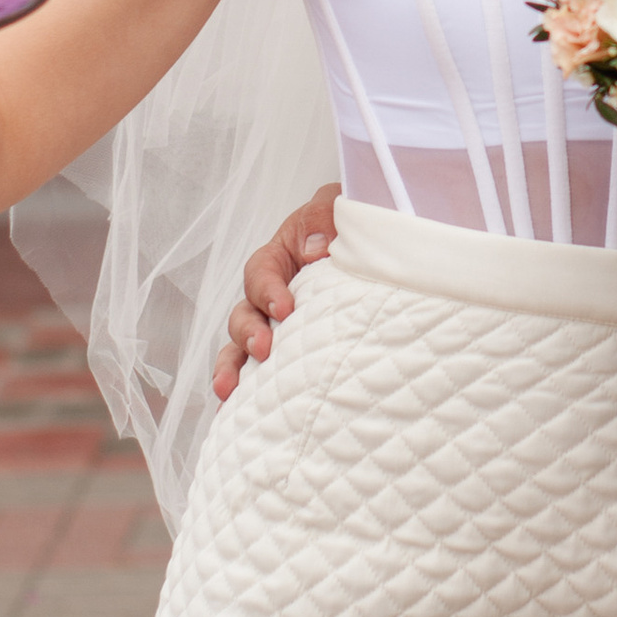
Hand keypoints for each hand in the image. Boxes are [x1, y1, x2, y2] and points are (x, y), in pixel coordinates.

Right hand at [214, 183, 341, 401]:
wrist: (387, 247)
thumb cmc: (359, 221)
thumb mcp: (342, 203)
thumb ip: (325, 214)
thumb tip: (314, 250)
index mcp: (283, 255)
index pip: (262, 271)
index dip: (268, 290)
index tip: (286, 309)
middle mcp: (275, 293)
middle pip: (245, 312)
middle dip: (249, 333)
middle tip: (265, 349)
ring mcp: (280, 325)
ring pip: (244, 346)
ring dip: (234, 366)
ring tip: (229, 390)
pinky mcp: (294, 350)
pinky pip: (261, 371)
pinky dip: (246, 391)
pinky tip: (235, 413)